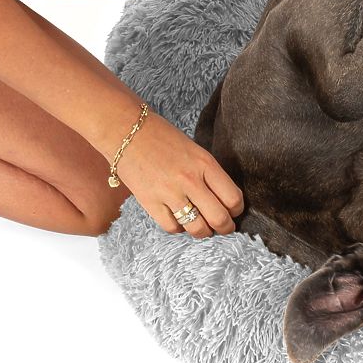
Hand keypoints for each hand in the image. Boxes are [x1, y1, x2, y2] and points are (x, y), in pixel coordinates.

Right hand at [114, 111, 243, 238]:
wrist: (125, 131)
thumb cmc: (162, 138)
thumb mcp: (195, 151)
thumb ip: (209, 174)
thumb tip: (223, 198)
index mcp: (206, 164)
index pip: (233, 198)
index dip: (237, 210)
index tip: (234, 212)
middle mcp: (190, 180)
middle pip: (219, 218)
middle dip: (225, 227)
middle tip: (224, 227)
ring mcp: (169, 193)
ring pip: (197, 228)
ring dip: (203, 232)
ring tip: (203, 228)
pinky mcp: (149, 202)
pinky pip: (172, 227)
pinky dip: (178, 228)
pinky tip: (179, 220)